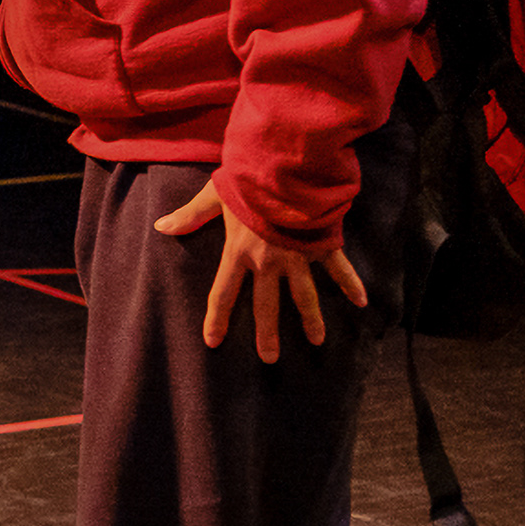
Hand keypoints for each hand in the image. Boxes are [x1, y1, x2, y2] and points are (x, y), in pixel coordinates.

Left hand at [155, 179, 364, 361]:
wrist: (284, 166)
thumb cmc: (247, 179)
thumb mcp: (214, 195)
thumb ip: (191, 215)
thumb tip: (161, 226)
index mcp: (239, 251)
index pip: (223, 292)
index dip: (217, 318)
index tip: (213, 341)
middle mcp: (268, 261)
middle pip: (265, 305)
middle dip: (267, 333)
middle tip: (269, 359)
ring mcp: (297, 255)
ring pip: (304, 296)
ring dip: (310, 319)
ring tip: (316, 341)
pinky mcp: (321, 243)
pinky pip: (338, 268)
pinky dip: (351, 283)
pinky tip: (362, 302)